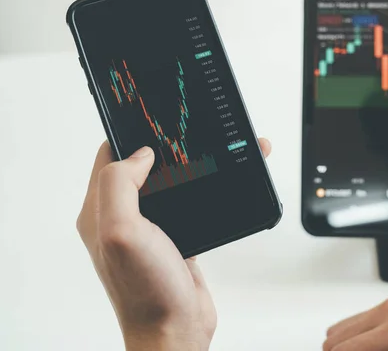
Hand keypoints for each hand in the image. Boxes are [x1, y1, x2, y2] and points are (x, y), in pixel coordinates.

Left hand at [77, 138, 271, 350]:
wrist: (176, 329)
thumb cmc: (145, 290)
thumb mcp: (121, 231)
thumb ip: (120, 185)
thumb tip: (141, 154)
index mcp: (100, 210)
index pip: (109, 156)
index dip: (129, 135)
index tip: (152, 118)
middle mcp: (123, 217)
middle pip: (142, 167)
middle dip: (166, 146)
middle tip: (190, 131)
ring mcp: (151, 228)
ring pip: (169, 183)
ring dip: (191, 165)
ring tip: (215, 148)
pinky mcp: (176, 237)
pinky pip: (189, 203)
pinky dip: (205, 188)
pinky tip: (224, 181)